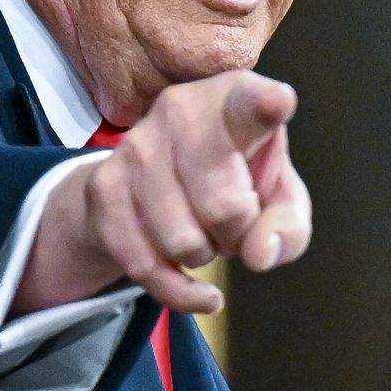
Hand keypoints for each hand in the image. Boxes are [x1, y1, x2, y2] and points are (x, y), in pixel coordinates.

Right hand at [14, 70, 311, 314]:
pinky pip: (146, 266)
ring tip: (204, 231)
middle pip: (224, 207)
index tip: (279, 103)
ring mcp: (136, 146)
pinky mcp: (103, 186)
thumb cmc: (234, 181)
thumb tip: (259, 254)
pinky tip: (199, 290)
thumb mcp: (278, 199)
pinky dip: (179, 291)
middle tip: (234, 222)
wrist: (149, 182)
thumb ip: (287, 227)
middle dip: (237, 235)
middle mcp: (180, 109)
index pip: (250, 104)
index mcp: (234, 99)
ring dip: (204, 255)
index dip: (267, 106)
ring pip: (183, 242)